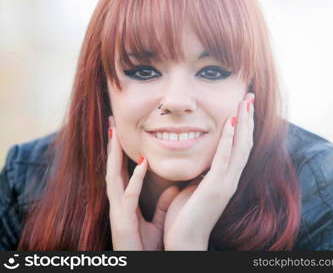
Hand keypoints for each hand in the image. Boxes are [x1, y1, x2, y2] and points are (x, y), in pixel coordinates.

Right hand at [106, 117, 178, 249]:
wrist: (143, 264)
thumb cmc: (146, 246)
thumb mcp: (157, 220)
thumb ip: (163, 204)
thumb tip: (173, 187)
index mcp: (125, 201)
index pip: (121, 170)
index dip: (120, 152)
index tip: (120, 132)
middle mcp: (118, 202)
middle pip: (112, 168)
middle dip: (111, 146)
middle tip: (111, 123)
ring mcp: (117, 210)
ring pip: (113, 176)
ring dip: (114, 155)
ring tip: (115, 135)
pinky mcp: (122, 219)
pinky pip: (128, 195)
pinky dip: (134, 178)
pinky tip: (141, 163)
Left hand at [163, 93, 254, 249]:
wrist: (185, 241)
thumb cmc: (187, 216)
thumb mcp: (195, 188)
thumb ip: (202, 174)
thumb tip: (200, 162)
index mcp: (226, 178)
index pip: (239, 147)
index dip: (243, 126)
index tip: (243, 106)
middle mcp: (231, 178)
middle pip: (245, 143)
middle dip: (248, 118)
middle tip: (249, 96)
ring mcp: (226, 183)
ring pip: (240, 147)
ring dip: (243, 123)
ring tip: (244, 102)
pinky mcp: (216, 187)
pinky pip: (225, 158)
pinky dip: (229, 139)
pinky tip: (230, 122)